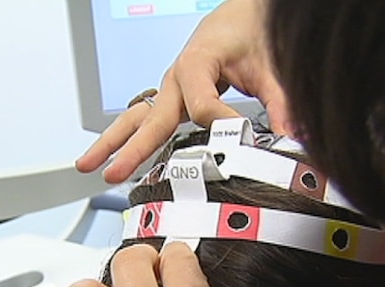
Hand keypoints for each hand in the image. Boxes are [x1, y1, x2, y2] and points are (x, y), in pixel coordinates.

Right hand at [76, 0, 291, 183]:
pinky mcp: (174, 96)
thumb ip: (281, 103)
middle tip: (112, 172)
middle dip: (132, 147)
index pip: (200, 105)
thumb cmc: (251, 32)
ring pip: (138, 117)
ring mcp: (171, 88)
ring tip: (92, 166)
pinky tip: (114, 158)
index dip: (219, 123)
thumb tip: (293, 135)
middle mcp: (177, 78)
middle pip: (151, 117)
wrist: (244, 14)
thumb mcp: (270, 66)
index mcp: (197, 63)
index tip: (239, 133)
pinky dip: (129, 137)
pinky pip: (147, 117)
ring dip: (114, 142)